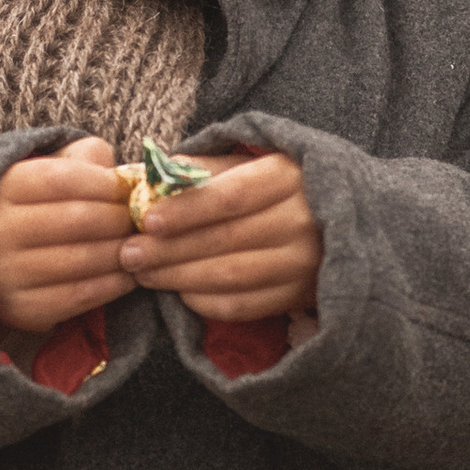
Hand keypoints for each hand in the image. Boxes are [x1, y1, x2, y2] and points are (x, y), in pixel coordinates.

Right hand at [0, 134, 132, 338]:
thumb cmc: (40, 208)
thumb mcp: (52, 171)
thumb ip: (86, 159)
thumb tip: (128, 174)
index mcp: (3, 188)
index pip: (62, 178)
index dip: (104, 183)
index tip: (129, 189)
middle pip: (77, 220)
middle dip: (121, 219)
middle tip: (144, 221)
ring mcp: (6, 272)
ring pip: (83, 259)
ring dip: (123, 252)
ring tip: (141, 246)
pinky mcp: (21, 307)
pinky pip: (81, 295)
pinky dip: (114, 284)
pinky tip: (128, 274)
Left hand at [121, 150, 321, 322]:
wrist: (341, 224)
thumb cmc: (278, 188)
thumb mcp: (251, 163)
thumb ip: (205, 168)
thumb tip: (156, 172)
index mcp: (288, 178)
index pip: (231, 197)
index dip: (186, 210)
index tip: (147, 220)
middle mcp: (302, 221)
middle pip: (226, 239)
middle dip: (170, 249)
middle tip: (129, 254)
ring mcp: (302, 263)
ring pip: (230, 276)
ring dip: (179, 278)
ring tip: (143, 274)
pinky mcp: (296, 295)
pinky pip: (242, 305)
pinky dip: (203, 301)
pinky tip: (177, 291)